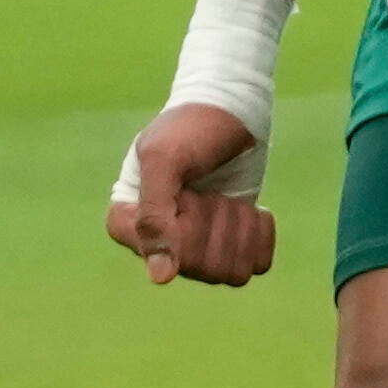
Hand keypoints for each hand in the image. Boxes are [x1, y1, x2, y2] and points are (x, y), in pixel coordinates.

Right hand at [107, 97, 276, 288]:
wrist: (233, 110)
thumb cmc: (191, 126)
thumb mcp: (165, 159)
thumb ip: (154, 216)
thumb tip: (160, 277)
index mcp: (127, 225)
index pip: (165, 260)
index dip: (184, 227)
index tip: (184, 194)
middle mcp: (159, 244)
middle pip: (201, 269)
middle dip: (215, 221)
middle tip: (208, 188)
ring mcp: (197, 248)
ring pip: (230, 273)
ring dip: (238, 227)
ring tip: (227, 197)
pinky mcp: (233, 245)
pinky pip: (256, 265)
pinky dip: (260, 233)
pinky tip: (251, 208)